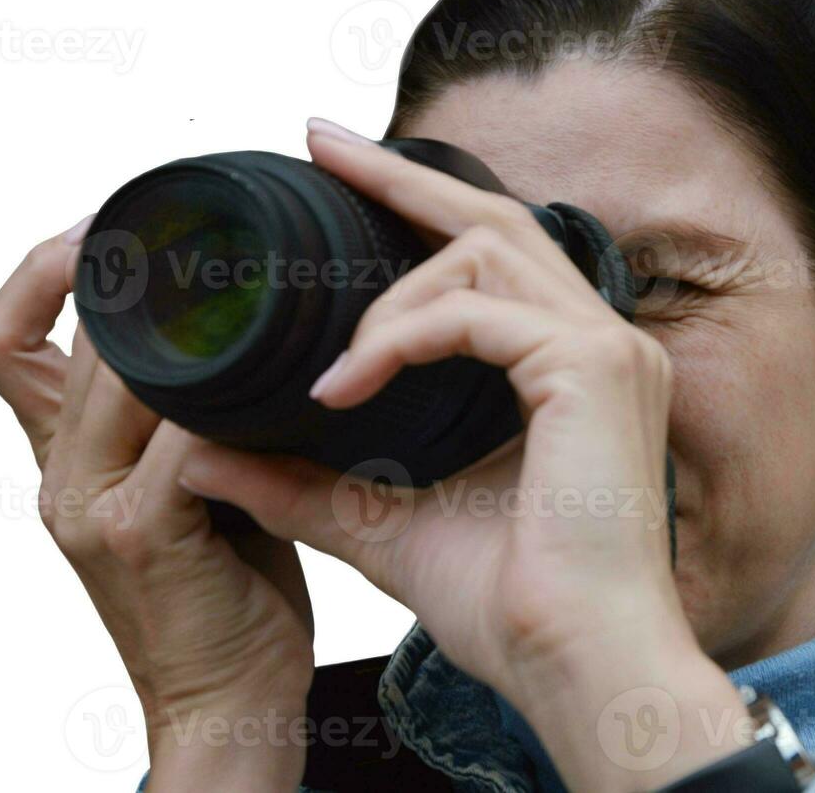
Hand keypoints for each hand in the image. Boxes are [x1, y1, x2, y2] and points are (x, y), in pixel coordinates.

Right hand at [0, 223, 314, 790]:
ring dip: (187, 327)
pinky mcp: (139, 534)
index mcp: (60, 455)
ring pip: (122, 373)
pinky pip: (179, 437)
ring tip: (250, 289)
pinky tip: (274, 381)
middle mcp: (59, 473)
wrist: (223, 699)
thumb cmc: (222, 587)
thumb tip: (234, 328)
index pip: (2, 339)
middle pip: (74, 336)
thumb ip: (180, 416)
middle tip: (207, 231)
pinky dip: (223, 400)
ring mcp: (89, 505)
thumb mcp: (184, 488)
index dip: (41, 269)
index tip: (108, 225)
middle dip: (133, 274)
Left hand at [178, 120, 748, 791]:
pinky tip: (344, 388)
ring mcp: (606, 348)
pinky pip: (473, 316)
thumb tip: (208, 452)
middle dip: (399, 178)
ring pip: (481, 251)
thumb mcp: (383, 525)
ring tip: (330, 368)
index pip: (491, 256)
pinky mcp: (594, 370)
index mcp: (568, 366)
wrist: (580, 671)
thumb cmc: (512, 607)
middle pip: (492, 220)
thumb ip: (306, 481)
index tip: (337, 171)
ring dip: (387, 295)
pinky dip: (398, 340)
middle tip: (319, 143)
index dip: (415, 204)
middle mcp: (599, 340)